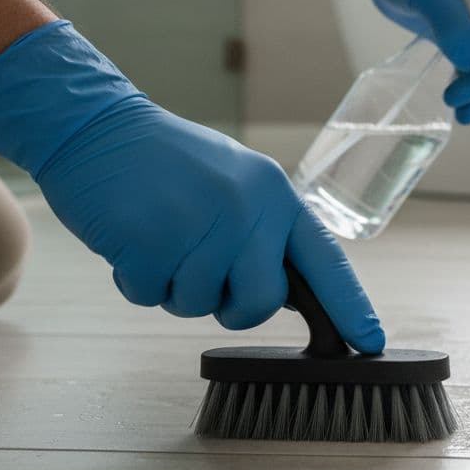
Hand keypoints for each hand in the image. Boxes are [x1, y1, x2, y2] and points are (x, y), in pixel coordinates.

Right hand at [0, 21, 384, 352]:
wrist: (97, 128)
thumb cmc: (169, 166)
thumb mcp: (238, 185)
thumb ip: (265, 234)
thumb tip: (286, 294)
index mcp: (275, 196)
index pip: (326, 260)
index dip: (350, 306)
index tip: (372, 341)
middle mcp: (246, 210)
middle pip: (259, 303)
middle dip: (231, 307)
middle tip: (205, 276)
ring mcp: (199, 225)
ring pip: (199, 306)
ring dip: (174, 287)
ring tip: (161, 237)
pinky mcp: (150, 242)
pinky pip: (150, 297)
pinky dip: (136, 280)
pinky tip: (132, 238)